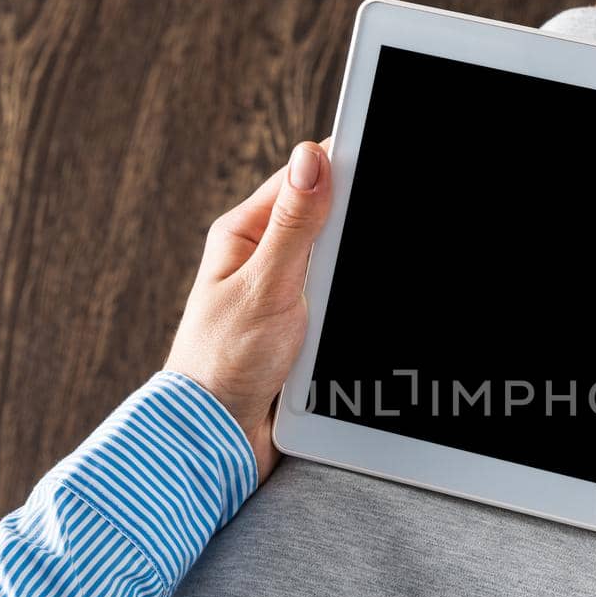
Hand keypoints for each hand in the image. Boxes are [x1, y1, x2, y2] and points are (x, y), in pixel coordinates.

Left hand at [165, 142, 331, 479]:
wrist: (219, 439)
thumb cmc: (223, 364)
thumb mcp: (265, 285)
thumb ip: (293, 224)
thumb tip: (312, 157)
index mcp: (243, 234)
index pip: (300, 179)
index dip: (340, 169)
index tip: (376, 162)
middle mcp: (263, 257)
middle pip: (327, 221)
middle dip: (351, 232)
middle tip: (356, 256)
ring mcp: (284, 293)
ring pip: (339, 265)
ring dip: (350, 279)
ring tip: (343, 301)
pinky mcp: (302, 326)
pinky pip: (340, 304)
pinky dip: (350, 310)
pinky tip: (353, 320)